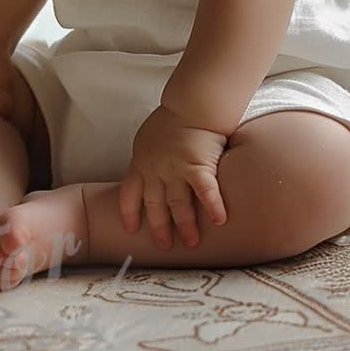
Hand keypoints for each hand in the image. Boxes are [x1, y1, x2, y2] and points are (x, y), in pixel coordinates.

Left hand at [118, 104, 228, 248]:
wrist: (189, 103)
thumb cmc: (172, 116)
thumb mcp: (148, 137)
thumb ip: (149, 155)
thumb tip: (151, 167)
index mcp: (141, 162)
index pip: (129, 193)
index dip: (130, 213)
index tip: (131, 229)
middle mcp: (156, 171)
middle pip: (155, 205)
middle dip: (159, 228)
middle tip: (165, 246)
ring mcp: (176, 170)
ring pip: (178, 205)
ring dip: (185, 225)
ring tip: (192, 242)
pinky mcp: (197, 166)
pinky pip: (205, 192)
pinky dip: (212, 207)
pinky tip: (220, 221)